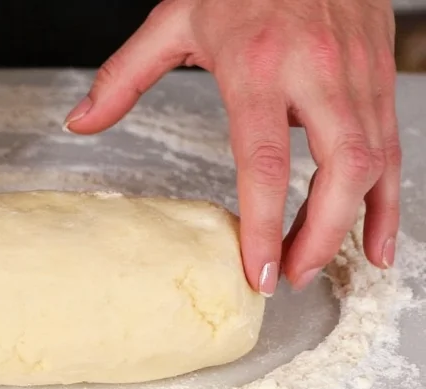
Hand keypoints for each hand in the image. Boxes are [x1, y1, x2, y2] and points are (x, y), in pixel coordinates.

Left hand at [64, 0, 399, 295]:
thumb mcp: (173, 18)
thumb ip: (124, 77)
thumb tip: (80, 122)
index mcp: (258, 64)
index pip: (264, 162)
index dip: (264, 225)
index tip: (258, 272)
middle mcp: (316, 71)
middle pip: (338, 171)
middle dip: (318, 236)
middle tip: (289, 277)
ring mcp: (356, 72)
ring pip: (374, 163)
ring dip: (352, 225)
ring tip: (320, 266)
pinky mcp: (379, 72)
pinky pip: (393, 145)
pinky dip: (389, 197)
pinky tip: (377, 234)